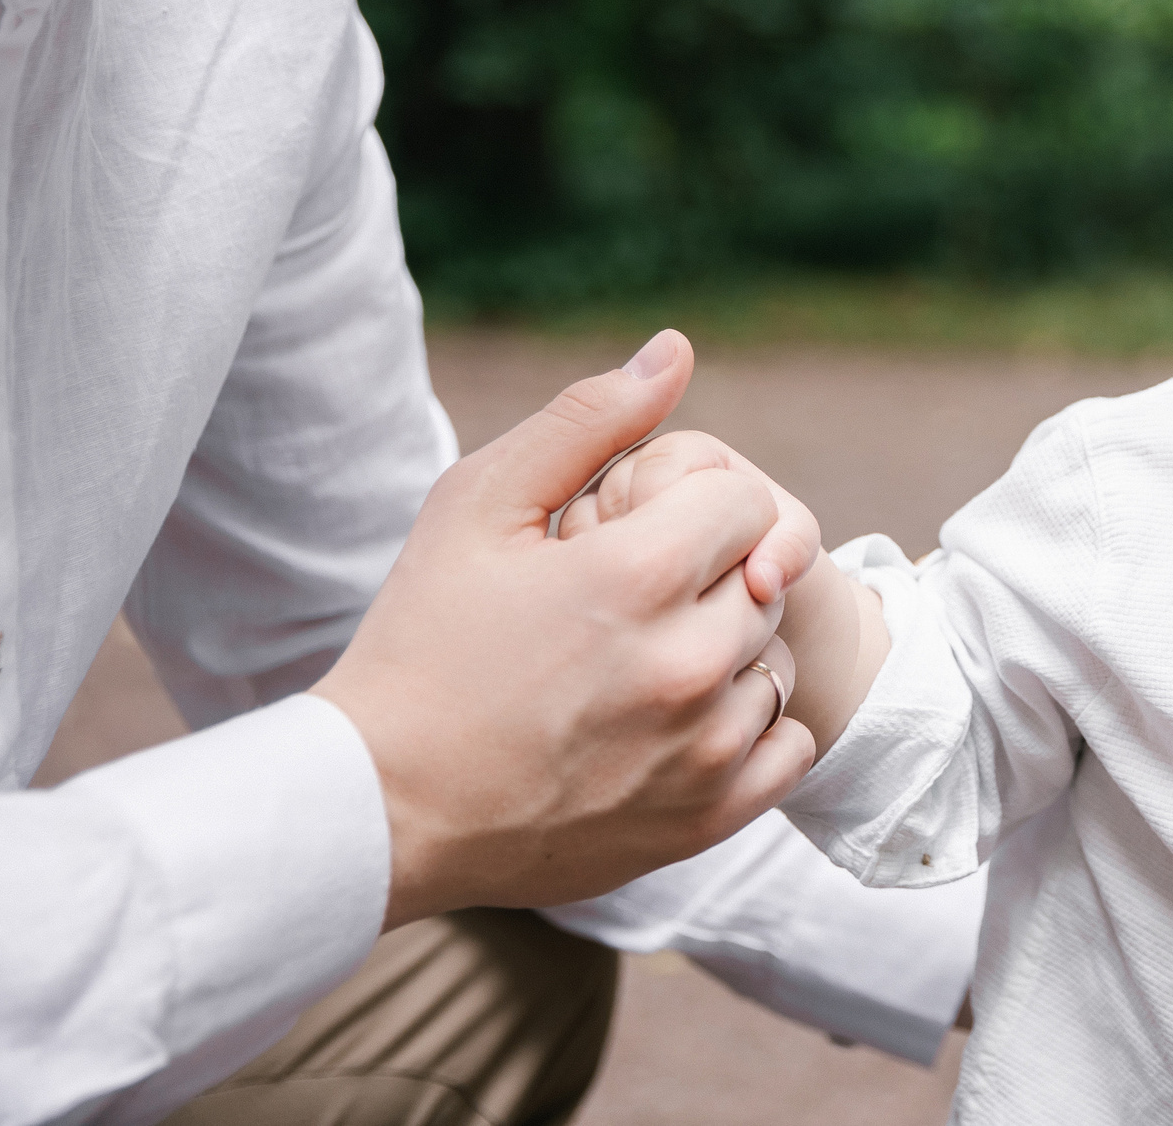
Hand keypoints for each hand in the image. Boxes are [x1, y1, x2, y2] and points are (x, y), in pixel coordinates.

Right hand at [314, 331, 821, 925]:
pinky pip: (790, 744)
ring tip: (639, 667)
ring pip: (775, 662)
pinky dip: (751, 729)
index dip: (691, 510)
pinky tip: (679, 722)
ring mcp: (701, 750)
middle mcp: (686, 664)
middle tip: (624, 607)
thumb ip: (588, 420)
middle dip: (707, 579)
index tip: (632, 539)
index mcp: (637, 576)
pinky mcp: (705, 819)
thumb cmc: (421, 642)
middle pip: (764, 580)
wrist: (382, 806)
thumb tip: (676, 352)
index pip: (746, 503)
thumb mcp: (478, 506)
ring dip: (727, 655)